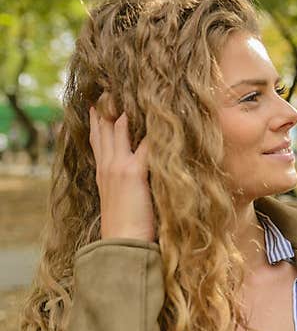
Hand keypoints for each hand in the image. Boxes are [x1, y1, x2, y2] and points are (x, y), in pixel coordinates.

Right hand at [88, 96, 154, 241]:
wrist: (122, 245)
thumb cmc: (127, 229)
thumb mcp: (123, 200)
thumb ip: (128, 184)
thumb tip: (139, 177)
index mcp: (104, 173)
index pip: (98, 138)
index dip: (98, 119)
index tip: (98, 102)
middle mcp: (108, 165)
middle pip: (106, 126)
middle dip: (110, 105)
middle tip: (115, 84)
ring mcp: (119, 166)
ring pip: (120, 127)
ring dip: (130, 108)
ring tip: (140, 89)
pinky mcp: (133, 172)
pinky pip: (147, 143)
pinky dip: (156, 128)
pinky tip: (165, 114)